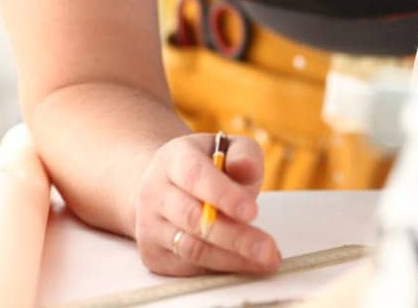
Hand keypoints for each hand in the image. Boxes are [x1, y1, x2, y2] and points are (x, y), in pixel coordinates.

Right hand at [133, 133, 279, 275]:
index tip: (253, 212)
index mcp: (173, 158)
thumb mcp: (229, 149)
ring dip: (232, 259)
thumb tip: (245, 168)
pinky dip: (220, 269)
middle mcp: (155, 191)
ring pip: (191, 249)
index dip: (223, 194)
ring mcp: (149, 225)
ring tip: (266, 260)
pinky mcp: (153, 254)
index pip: (195, 176)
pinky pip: (188, 268)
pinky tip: (244, 264)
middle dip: (235, 237)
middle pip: (193, 219)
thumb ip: (244, 156)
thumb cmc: (207, 167)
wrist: (164, 186)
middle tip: (268, 249)